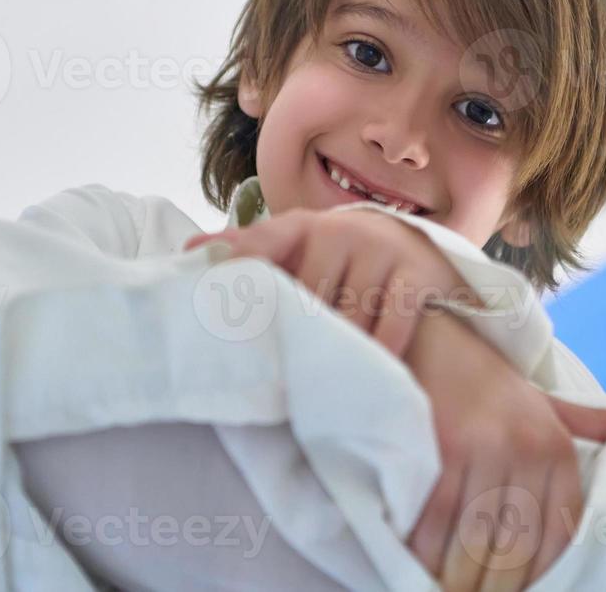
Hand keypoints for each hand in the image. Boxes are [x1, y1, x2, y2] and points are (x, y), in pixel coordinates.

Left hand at [184, 206, 482, 356]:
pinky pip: (390, 328)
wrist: (411, 243)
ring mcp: (381, 251)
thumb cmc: (336, 258)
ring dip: (337, 353)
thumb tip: (189, 252)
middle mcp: (341, 231)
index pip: (262, 240)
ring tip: (320, 381)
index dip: (238, 265)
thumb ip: (247, 251)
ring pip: (348, 319)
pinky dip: (377, 355)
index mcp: (302, 225)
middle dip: (296, 335)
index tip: (216, 297)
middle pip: (306, 297)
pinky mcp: (416, 276)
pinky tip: (365, 375)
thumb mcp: (295, 247)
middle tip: (278, 372)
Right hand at [403, 312, 605, 591]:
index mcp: (556, 448)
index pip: (557, 537)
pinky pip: (436, 520)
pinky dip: (424, 551)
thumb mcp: (548, 403)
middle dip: (491, 588)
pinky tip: (417, 563)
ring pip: (474, 542)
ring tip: (446, 590)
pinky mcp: (444, 447)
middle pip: (513, 549)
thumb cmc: (488, 381)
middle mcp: (527, 449)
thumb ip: (594, 426)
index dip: (534, 580)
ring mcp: (485, 448)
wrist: (434, 332)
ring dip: (455, 578)